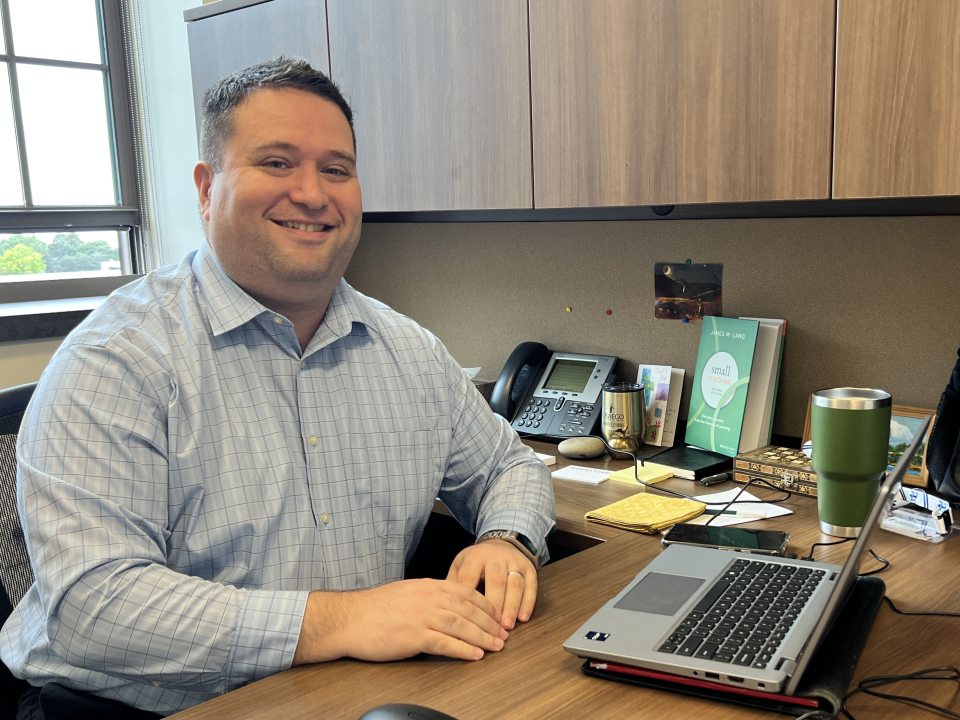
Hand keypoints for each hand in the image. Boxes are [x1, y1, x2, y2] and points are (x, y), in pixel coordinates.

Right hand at [293, 579, 507, 664]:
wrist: (348, 618)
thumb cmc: (374, 609)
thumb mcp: (406, 593)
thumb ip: (427, 596)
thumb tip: (446, 604)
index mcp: (427, 586)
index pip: (466, 592)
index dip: (485, 605)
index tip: (497, 616)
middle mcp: (428, 597)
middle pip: (468, 609)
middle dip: (489, 623)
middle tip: (503, 634)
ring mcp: (421, 616)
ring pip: (461, 625)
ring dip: (482, 637)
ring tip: (496, 646)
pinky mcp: (413, 636)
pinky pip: (445, 643)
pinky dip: (463, 649)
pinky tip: (475, 655)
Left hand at [446, 540, 537, 629]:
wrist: (500, 543)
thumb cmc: (476, 562)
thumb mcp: (460, 565)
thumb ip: (453, 584)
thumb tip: (445, 610)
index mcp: (475, 557)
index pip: (471, 579)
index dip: (469, 601)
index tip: (467, 620)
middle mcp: (496, 557)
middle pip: (496, 582)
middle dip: (495, 606)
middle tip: (492, 628)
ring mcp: (515, 562)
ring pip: (515, 585)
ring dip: (512, 607)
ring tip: (507, 626)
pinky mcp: (529, 568)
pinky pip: (531, 586)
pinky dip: (528, 603)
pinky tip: (523, 618)